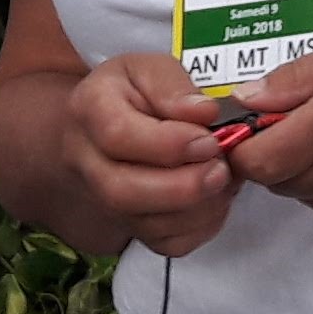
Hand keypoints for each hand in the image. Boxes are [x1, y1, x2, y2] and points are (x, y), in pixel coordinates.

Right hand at [61, 53, 237, 255]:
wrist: (104, 131)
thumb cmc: (132, 94)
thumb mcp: (147, 68)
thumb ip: (173, 85)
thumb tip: (203, 112)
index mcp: (88, 110)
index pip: (118, 135)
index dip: (169, 143)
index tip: (208, 139)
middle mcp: (87, 162)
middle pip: (123, 192)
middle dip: (182, 187)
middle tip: (222, 170)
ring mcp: (105, 201)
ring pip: (146, 225)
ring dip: (198, 209)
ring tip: (225, 180)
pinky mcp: (131, 227)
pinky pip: (166, 244)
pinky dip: (200, 228)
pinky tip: (216, 199)